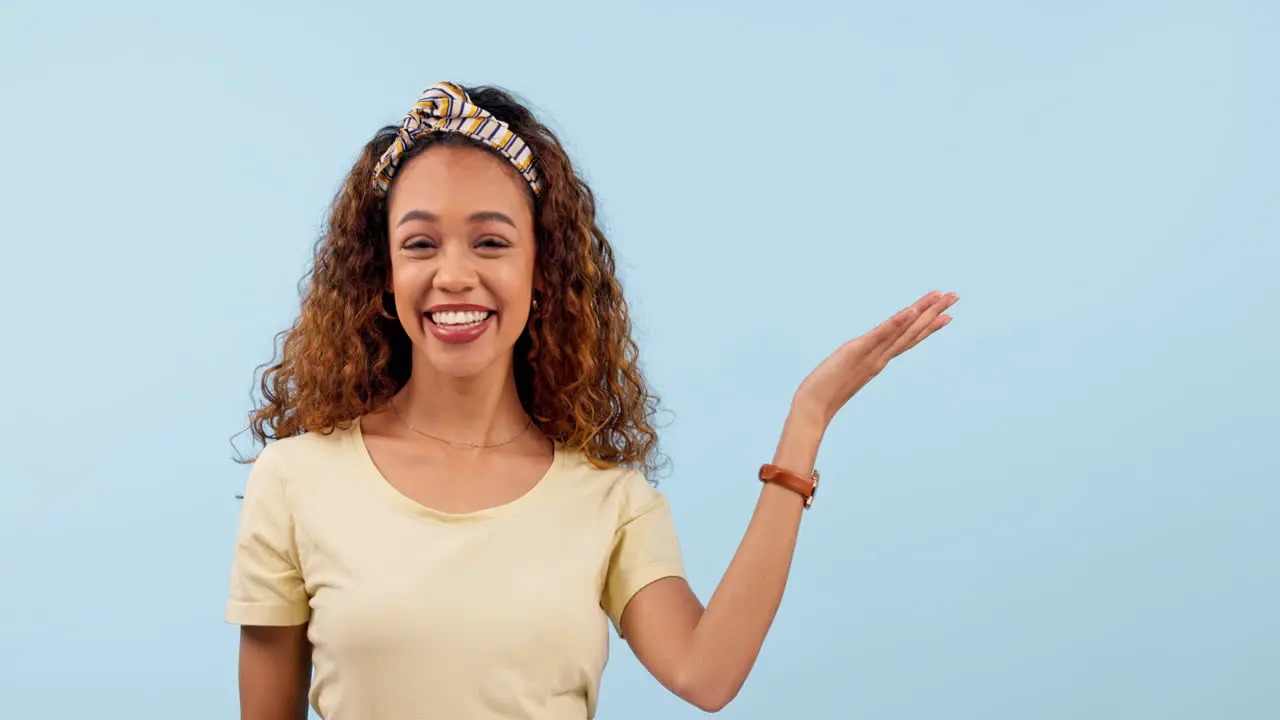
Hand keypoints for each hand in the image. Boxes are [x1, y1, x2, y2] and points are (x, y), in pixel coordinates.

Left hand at [794, 291, 957, 424]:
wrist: (813, 408)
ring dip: (922, 312)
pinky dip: (896, 323)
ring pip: (902, 331)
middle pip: (912, 332)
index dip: (928, 327)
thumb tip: (857, 363)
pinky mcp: (856, 351)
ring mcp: (871, 355)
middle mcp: (879, 357)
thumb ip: (853, 368)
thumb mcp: (843, 374)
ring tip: (941, 296)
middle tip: (955, 296)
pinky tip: (910, 310)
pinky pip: (880, 335)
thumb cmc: (824, 393)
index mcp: (877, 361)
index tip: (947, 316)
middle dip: (934, 313)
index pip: (907, 340)